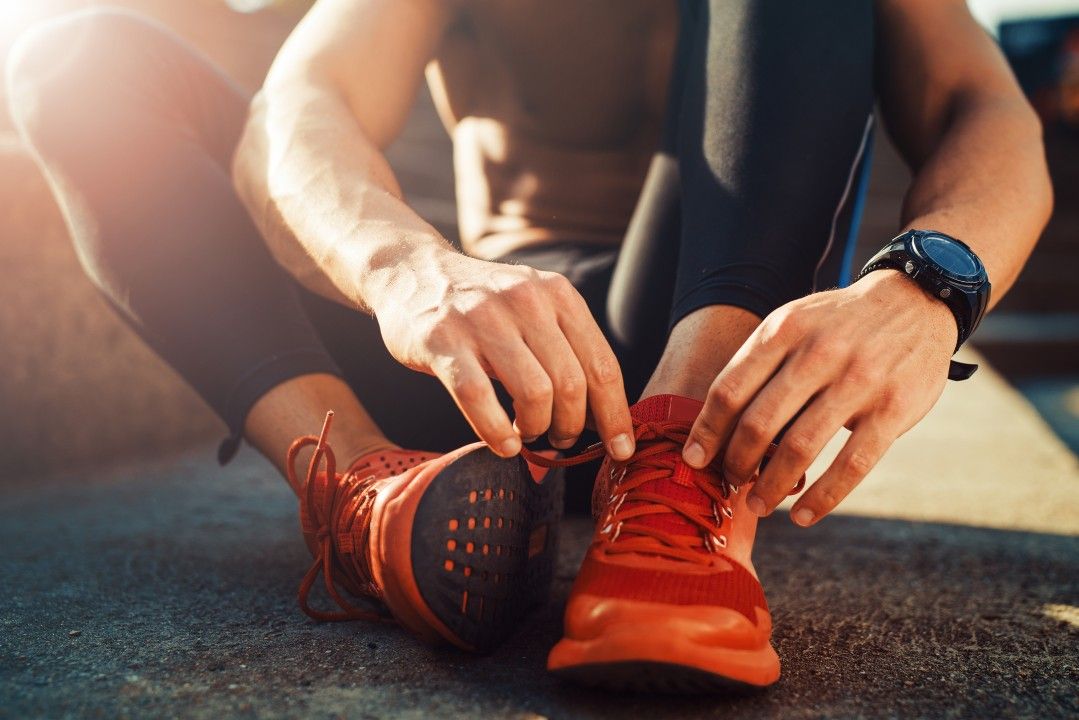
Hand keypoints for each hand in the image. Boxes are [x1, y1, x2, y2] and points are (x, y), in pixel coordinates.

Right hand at [372, 248, 634, 458]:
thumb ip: (566, 349)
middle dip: (572, 426)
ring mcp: (482, 318)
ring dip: (536, 428)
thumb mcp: (533, 309)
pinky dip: (495, 431)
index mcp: (558, 294)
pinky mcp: (442, 339)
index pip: (602, 365)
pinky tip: (502, 443)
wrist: (412, 272)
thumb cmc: (482, 307)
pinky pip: (478, 397)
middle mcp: (525, 300)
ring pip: (534, 393)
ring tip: (527, 434)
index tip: (622, 450)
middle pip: (572, 384)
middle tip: (560, 439)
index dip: (616, 415)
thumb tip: (602, 416)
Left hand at [682, 270, 957, 524]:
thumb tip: (717, 426)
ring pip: (800, 448)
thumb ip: (760, 364)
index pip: (729, 389)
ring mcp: (859, 381)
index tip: (693, 460)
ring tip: (758, 505)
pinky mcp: (894, 409)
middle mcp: (818, 353)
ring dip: (771, 487)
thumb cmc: (838, 324)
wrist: (915, 301)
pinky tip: (803, 516)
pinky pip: (851, 465)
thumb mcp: (794, 322)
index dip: (707, 431)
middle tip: (731, 482)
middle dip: (736, 462)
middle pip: (758, 423)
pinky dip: (822, 498)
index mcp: (784, 330)